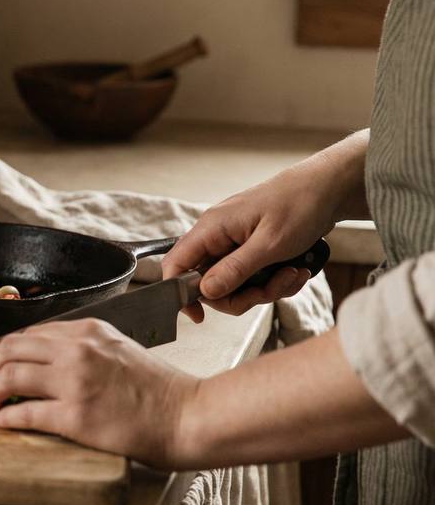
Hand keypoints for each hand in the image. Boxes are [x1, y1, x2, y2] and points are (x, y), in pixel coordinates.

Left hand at [0, 319, 198, 468]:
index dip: (5, 352)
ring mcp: (75, 382)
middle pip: (9, 349)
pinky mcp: (75, 416)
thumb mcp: (118, 349)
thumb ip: (82, 347)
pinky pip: (24, 413)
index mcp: (87, 331)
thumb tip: (45, 359)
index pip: (27, 333)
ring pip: (9, 377)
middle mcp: (77, 350)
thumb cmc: (158, 389)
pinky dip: (6, 417)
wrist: (187, 415)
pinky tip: (3, 422)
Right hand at [162, 169, 335, 321]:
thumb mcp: (269, 244)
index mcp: (211, 228)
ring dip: (264, 289)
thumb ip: (235, 270)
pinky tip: (295, 270)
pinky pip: (252, 277)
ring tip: (292, 274)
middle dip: (241, 295)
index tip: (199, 315)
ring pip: (234, 284)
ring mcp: (234, 243)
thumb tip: (206, 292)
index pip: (176, 265)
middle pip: (209, 283)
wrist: (328, 189)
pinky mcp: (251, 249)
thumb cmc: (299, 205)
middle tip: (269, 290)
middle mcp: (217, 236)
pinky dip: (274, 281)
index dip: (181, 294)